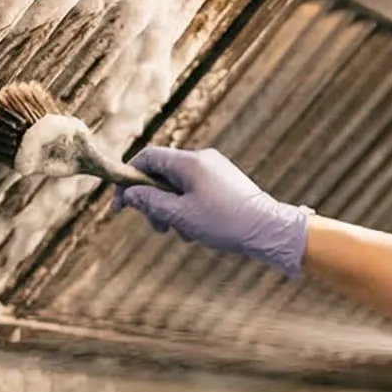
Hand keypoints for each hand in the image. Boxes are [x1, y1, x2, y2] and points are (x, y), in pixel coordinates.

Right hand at [116, 147, 307, 276]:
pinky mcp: (225, 182)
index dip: (128, 179)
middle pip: (162, 174)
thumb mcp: (181, 215)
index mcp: (189, 162)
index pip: (147, 158)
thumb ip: (150, 202)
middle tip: (158, 228)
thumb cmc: (226, 222)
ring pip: (178, 186)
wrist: (270, 229)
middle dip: (153, 201)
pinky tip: (197, 231)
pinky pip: (195, 190)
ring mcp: (215, 170)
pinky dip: (188, 208)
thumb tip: (128, 194)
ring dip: (172, 209)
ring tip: (182, 233)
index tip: (121, 205)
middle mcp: (202, 159)